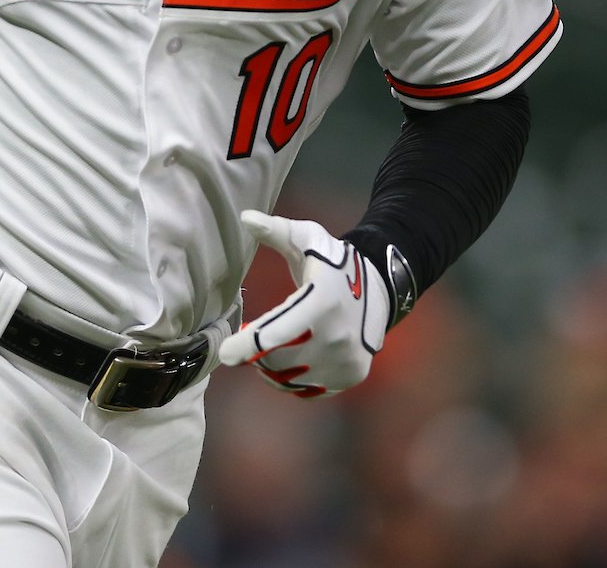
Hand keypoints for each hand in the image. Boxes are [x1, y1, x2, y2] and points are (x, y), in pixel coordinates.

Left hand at [217, 210, 387, 396]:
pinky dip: (291, 379)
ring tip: (271, 347)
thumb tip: (246, 218)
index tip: (226, 353)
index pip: (276, 333)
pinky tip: (290, 360)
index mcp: (322, 300)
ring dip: (271, 366)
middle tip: (252, 339)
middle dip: (258, 352)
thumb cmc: (332, 262)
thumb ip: (276, 230)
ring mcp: (346, 359)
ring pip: (290, 377)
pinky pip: (306, 389)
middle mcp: (338, 335)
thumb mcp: (307, 238)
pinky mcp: (350, 375)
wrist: (380, 287)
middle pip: (278, 359)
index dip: (247, 346)